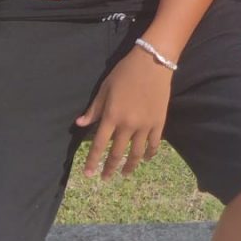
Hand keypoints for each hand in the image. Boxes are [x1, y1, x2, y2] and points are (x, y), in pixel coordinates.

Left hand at [76, 47, 172, 178]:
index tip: (88, 174)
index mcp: (112, 116)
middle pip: (117, 153)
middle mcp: (128, 125)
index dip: (92, 161)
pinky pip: (154, 144)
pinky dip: (149, 154)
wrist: (153, 62)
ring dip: (129, 166)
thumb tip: (80, 124)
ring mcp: (145, 125)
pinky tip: (145, 159)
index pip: (99, 145)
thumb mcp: (105, 88)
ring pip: (136, 154)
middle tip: (105, 178)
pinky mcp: (159, 122)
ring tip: (124, 174)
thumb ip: (94, 109)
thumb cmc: (125, 72)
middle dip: (109, 168)